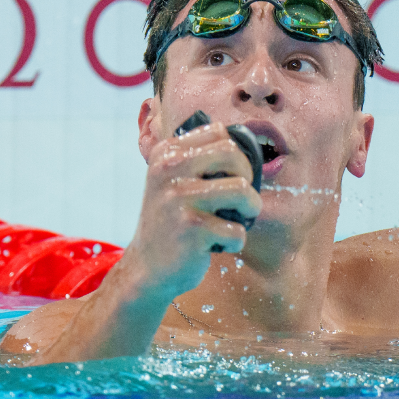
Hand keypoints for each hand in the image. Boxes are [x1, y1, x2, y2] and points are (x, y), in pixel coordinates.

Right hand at [126, 119, 261, 294]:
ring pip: (243, 190)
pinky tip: (219, 244)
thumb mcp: (173, 181)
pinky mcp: (192, 229)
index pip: (218, 132)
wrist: (147, 267)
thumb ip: (200, 159)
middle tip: (242, 198)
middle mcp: (168, 170)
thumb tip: (247, 142)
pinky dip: (236, 240)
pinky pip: (238, 230)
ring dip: (251, 208)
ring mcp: (179, 199)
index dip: (235, 154)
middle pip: (233, 154)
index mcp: (166, 153)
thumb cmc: (172, 221)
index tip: (232, 175)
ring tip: (240, 219)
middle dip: (249, 177)